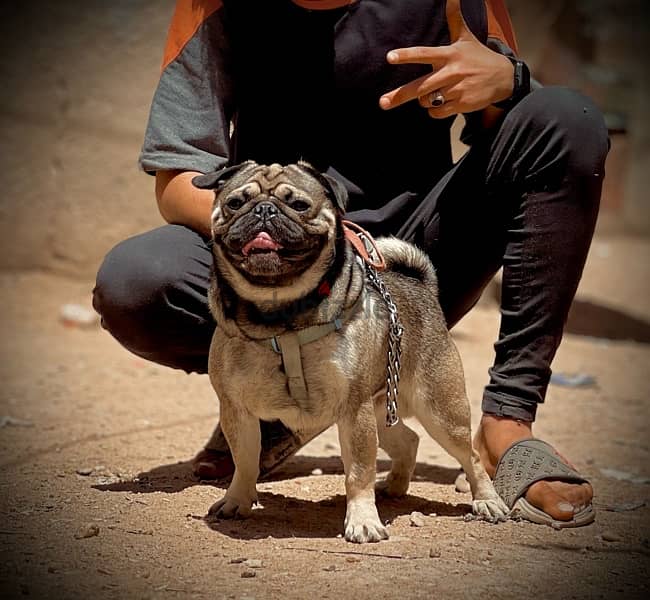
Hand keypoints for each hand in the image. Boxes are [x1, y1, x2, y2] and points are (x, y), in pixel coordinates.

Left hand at [379, 0, 513, 117]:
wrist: (503, 78)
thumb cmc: (478, 57)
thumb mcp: (466, 37)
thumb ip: (454, 18)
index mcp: (449, 55)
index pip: (424, 54)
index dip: (406, 55)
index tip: (389, 57)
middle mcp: (452, 72)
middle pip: (420, 86)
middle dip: (400, 96)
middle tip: (382, 103)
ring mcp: (457, 90)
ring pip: (427, 101)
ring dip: (425, 101)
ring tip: (437, 92)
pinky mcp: (462, 105)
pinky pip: (436, 113)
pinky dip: (435, 111)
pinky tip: (445, 103)